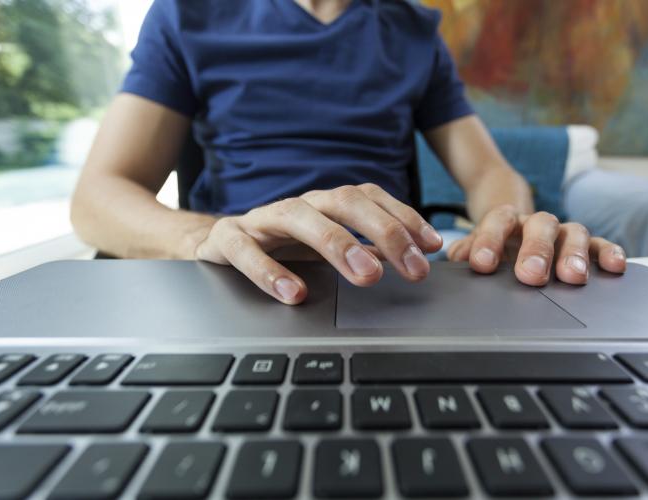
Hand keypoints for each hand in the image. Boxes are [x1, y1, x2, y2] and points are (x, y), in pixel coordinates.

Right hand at [195, 184, 443, 303]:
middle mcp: (298, 205)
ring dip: (337, 243)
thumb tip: (412, 259)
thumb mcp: (325, 248)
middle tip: (412, 267)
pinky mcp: (227, 239)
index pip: (369, 198)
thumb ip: (364, 250)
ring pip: (299, 217)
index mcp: (324, 205)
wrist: (216, 245)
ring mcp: (261, 219)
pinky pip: (245, 250)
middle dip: (383, 231)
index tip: (432, 246)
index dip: (404, 217)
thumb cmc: (279, 247)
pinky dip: (268, 270)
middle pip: (343, 202)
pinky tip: (293, 293)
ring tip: (367, 274)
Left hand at [446, 204, 625, 284]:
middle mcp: (537, 223)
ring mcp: (562, 232)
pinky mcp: (586, 245)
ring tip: (573, 276)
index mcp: (506, 220)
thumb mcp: (476, 245)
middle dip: (536, 250)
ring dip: (574, 254)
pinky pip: (601, 246)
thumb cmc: (495, 241)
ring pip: (573, 233)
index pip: (498, 221)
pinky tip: (615, 266)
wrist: (514, 223)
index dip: (489, 241)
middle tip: (531, 275)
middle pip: (540, 226)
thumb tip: (458, 257)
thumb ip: (467, 250)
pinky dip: (609, 254)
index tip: (482, 263)